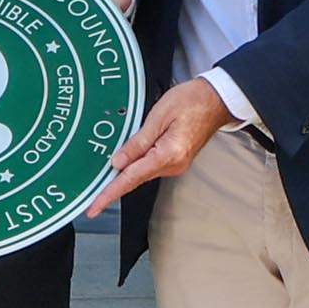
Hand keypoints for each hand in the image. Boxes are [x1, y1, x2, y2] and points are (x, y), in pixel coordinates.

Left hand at [103, 72, 233, 200]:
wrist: (217, 100)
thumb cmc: (192, 101)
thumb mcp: (159, 116)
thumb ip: (137, 141)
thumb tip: (118, 162)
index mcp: (168, 155)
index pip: (131, 178)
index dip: (109, 194)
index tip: (94, 207)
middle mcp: (173, 165)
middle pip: (135, 179)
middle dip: (112, 185)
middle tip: (91, 196)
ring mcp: (176, 165)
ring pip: (142, 173)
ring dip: (124, 173)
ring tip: (106, 175)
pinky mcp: (176, 160)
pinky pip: (150, 166)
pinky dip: (136, 166)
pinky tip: (126, 162)